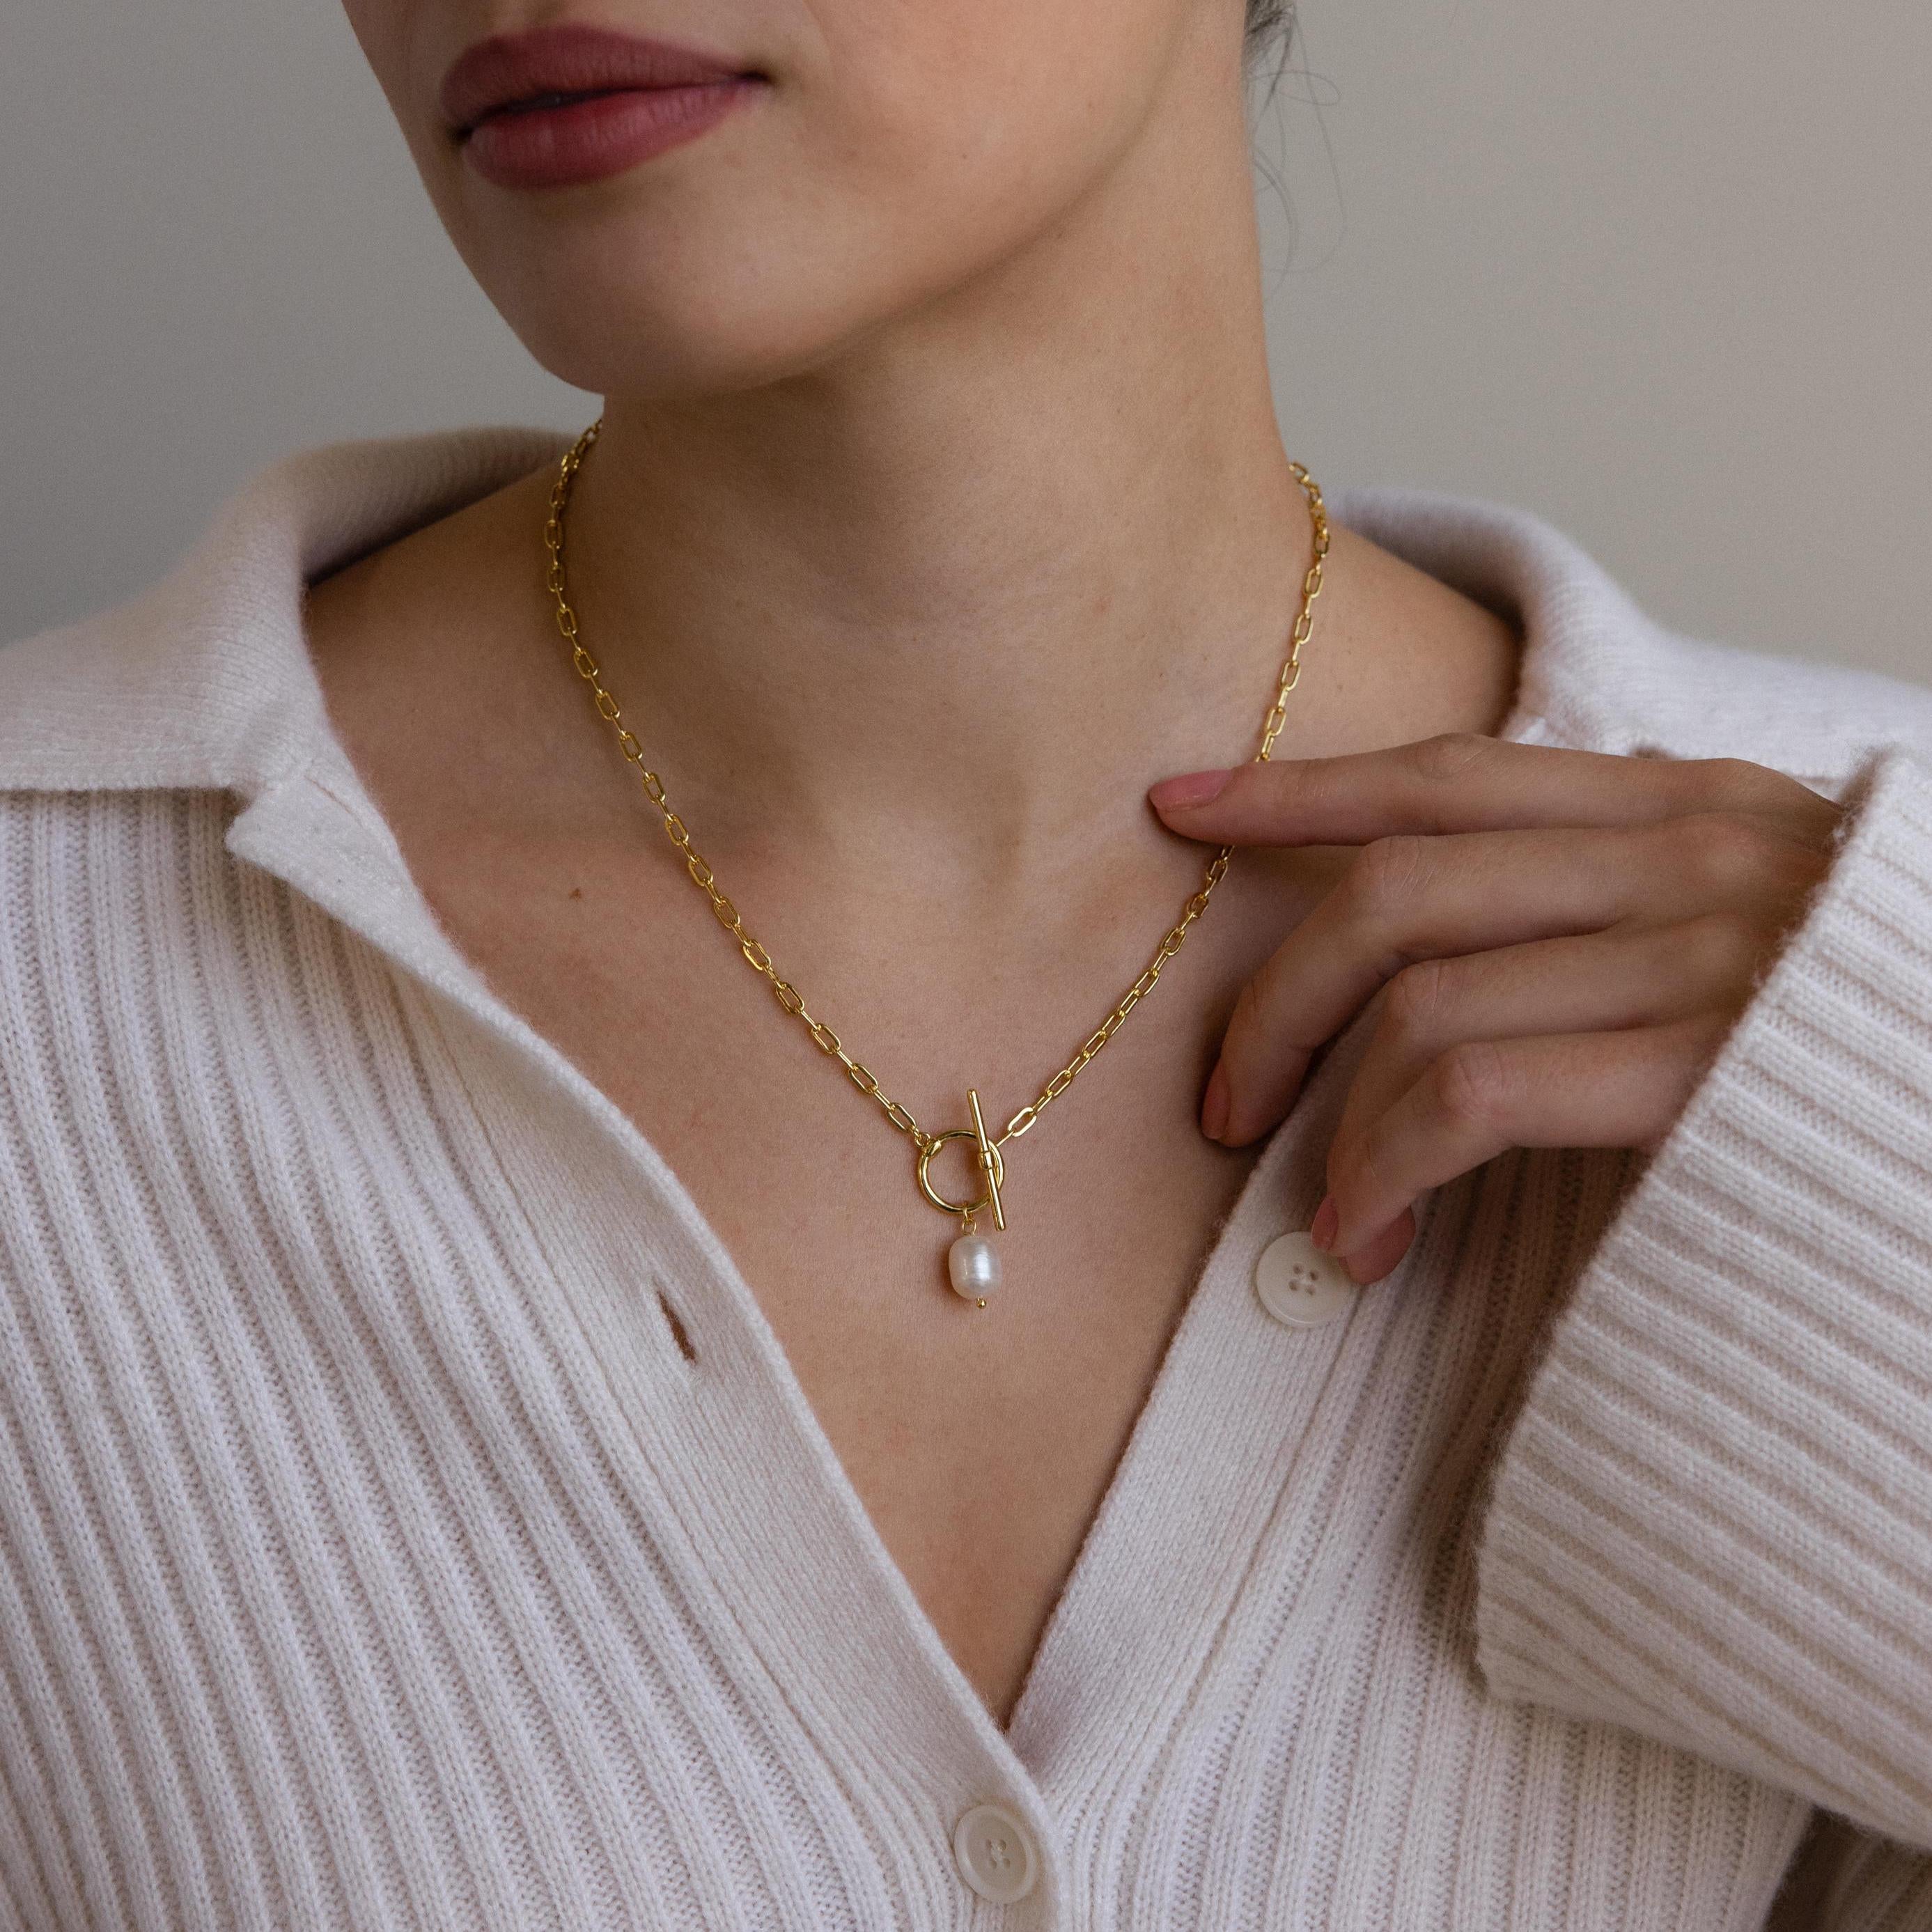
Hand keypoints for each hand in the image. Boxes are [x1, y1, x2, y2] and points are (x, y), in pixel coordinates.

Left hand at [1148, 733, 1843, 1283]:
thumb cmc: (1882, 1041)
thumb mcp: (1763, 923)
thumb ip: (1627, 906)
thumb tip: (1455, 960)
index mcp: (1692, 806)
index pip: (1451, 777)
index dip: (1298, 789)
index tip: (1180, 804)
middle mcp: (1691, 855)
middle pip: (1399, 886)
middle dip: (1276, 996)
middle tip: (1222, 1099)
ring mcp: (1704, 954)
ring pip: (1421, 995)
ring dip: (1327, 1114)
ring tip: (1314, 1207)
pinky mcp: (1707, 1068)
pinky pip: (1473, 1091)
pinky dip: (1386, 1165)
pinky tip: (1368, 1233)